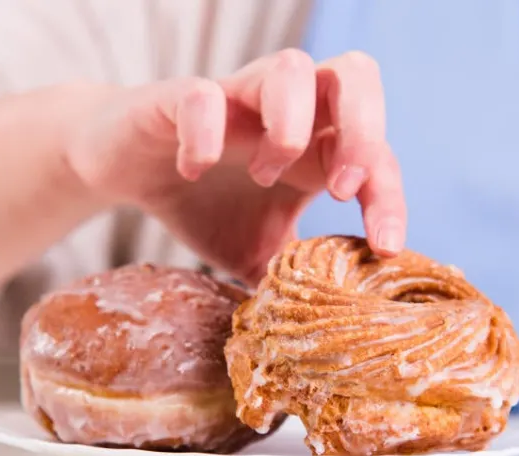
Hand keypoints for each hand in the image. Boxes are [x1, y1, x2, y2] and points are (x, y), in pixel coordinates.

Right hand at [65, 49, 406, 285]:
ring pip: (292, 67)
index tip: (386, 247)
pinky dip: (204, 133)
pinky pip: (203, 95)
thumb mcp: (257, 252)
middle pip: (355, 76)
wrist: (128, 169)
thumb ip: (293, 277)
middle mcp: (286, 111)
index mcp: (315, 146)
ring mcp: (236, 98)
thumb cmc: (203, 203)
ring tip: (262, 176)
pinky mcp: (180, 97)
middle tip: (339, 191)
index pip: (377, 155)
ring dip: (289, 129)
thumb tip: (325, 325)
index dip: (390, 199)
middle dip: (363, 131)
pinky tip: (194, 171)